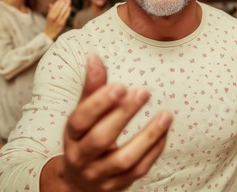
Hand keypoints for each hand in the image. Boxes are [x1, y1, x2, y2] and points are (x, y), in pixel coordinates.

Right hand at [40, 54, 172, 191]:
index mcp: (71, 135)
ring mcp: (100, 174)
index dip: (98, 103)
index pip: (80, 120)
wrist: (79, 181)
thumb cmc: (84, 136)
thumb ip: (91, 87)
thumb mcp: (82, 112)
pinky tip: (164, 132)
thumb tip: (94, 57)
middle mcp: (81, 157)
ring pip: (124, 159)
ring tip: (165, 115)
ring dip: (147, 136)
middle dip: (123, 115)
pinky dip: (153, 151)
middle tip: (143, 92)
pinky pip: (139, 170)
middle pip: (101, 138)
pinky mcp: (118, 185)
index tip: (120, 85)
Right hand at [44, 0, 71, 39]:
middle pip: (59, 8)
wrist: (50, 34)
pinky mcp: (62, 24)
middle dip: (63, 2)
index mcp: (49, 15)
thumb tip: (50, 4)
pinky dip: (67, 12)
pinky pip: (65, 17)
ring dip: (66, 5)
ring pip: (62, 12)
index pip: (54, 7)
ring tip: (69, 1)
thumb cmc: (49, 25)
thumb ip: (50, 10)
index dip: (58, 2)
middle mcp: (53, 18)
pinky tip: (69, 7)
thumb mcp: (48, 17)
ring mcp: (58, 21)